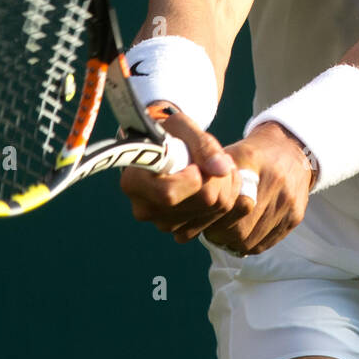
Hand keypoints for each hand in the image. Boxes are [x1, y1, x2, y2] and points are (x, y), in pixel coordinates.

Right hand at [118, 107, 254, 244]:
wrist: (162, 150)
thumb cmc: (168, 134)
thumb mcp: (181, 126)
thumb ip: (202, 144)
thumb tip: (222, 169)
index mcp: (134, 182)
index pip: (169, 193)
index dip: (193, 177)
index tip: (195, 162)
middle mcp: (145, 208)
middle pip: (202, 200)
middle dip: (219, 175)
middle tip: (216, 157)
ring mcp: (163, 224)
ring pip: (214, 208)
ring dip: (225, 184)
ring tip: (215, 166)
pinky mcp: (181, 231)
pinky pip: (216, 218)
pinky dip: (225, 198)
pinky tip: (215, 182)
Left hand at [198, 121, 314, 256]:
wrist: (291, 149)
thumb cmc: (252, 154)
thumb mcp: (229, 153)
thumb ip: (207, 172)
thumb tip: (181, 198)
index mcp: (251, 160)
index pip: (224, 202)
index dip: (209, 217)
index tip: (200, 218)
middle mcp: (273, 180)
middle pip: (237, 227)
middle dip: (219, 233)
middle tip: (210, 229)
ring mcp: (287, 200)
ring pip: (250, 239)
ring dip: (233, 242)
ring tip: (225, 233)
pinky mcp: (296, 215)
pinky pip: (266, 243)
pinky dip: (250, 243)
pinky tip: (242, 235)